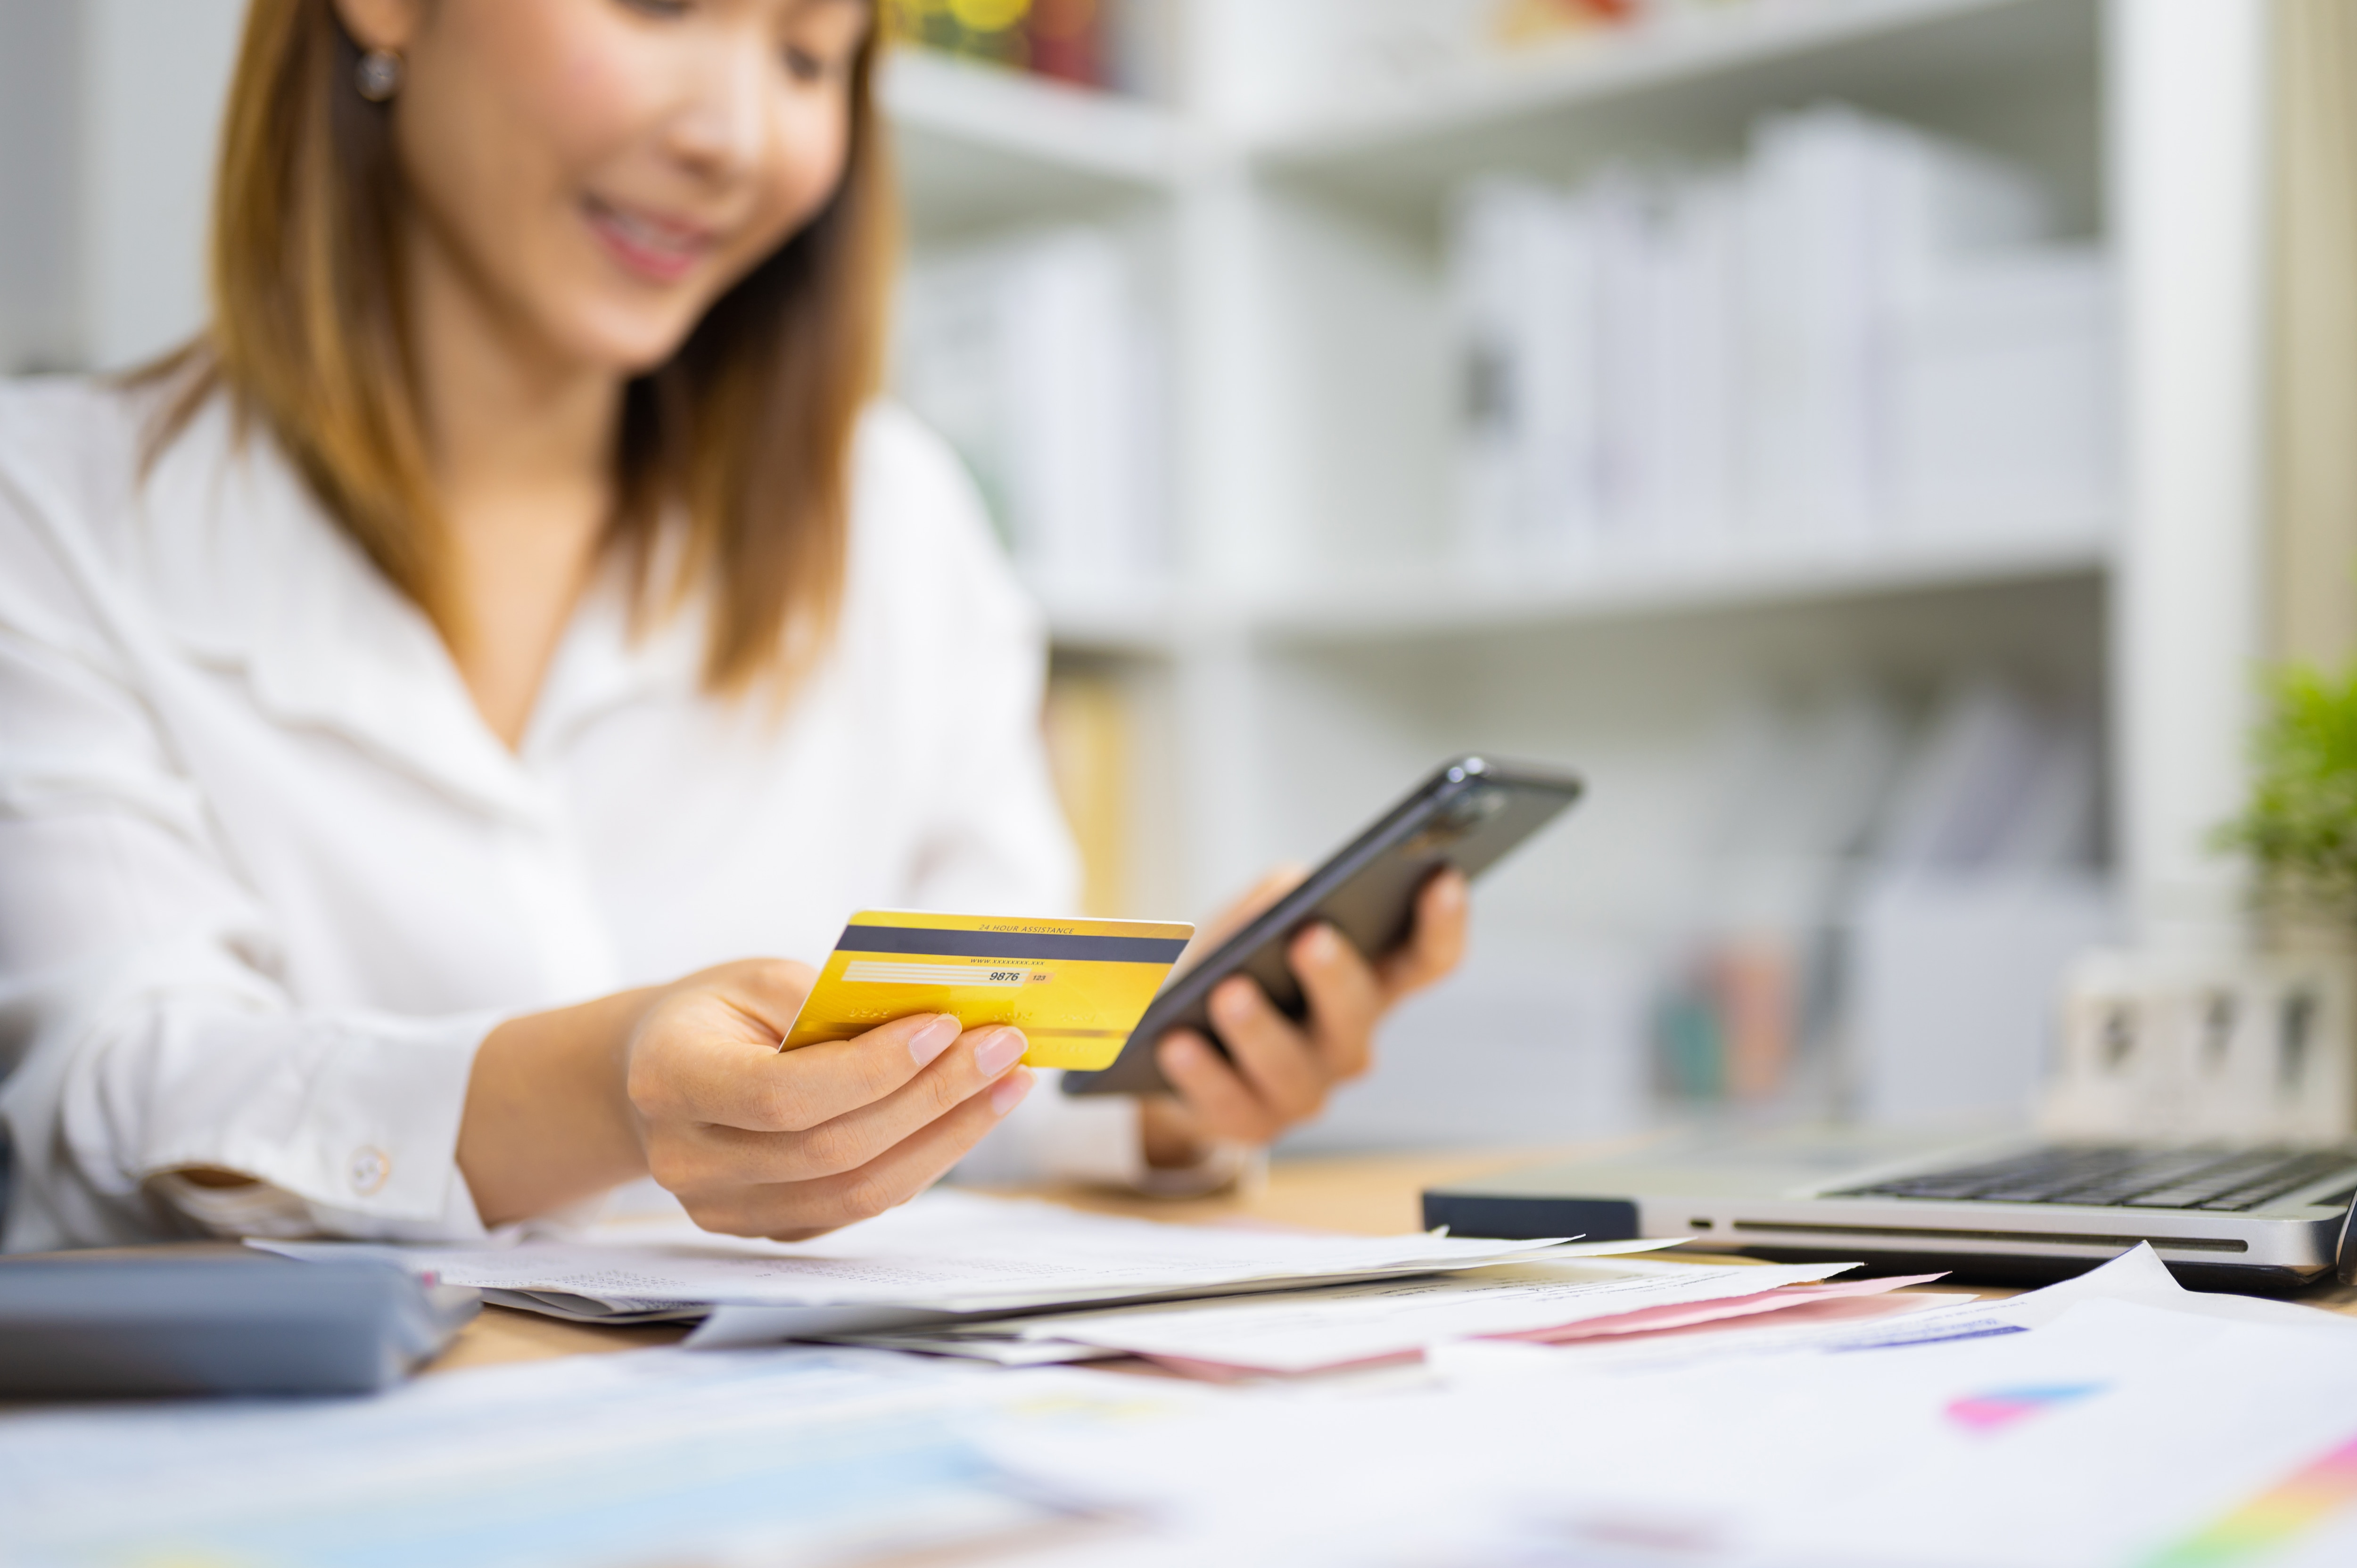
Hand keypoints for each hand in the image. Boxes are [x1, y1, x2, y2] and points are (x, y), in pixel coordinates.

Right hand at [626, 961, 1034, 1238]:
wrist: (659, 1073)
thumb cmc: (720, 1013)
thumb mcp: (760, 979)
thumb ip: (832, 1003)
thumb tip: (939, 1027)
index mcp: (672, 1080)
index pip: (782, 1095)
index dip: (872, 1068)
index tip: (944, 1026)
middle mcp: (688, 1160)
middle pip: (832, 1150)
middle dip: (935, 1097)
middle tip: (1004, 1049)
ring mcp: (725, 1210)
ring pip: (858, 1192)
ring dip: (948, 1136)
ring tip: (1008, 1083)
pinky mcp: (768, 1231)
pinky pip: (861, 1205)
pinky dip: (926, 1159)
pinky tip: (969, 1115)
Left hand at [1139, 867, 1468, 1166]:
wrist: (1175, 1043)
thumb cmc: (1235, 966)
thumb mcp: (1253, 919)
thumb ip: (1277, 896)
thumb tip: (1290, 891)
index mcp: (1371, 983)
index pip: (1427, 960)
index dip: (1443, 924)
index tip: (1441, 877)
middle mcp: (1350, 1043)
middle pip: (1358, 1011)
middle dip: (1334, 976)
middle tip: (1310, 937)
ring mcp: (1308, 1091)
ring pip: (1292, 1068)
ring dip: (1260, 1029)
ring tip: (1230, 992)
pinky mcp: (1254, 1126)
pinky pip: (1229, 1102)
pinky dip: (1203, 1071)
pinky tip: (1177, 1043)